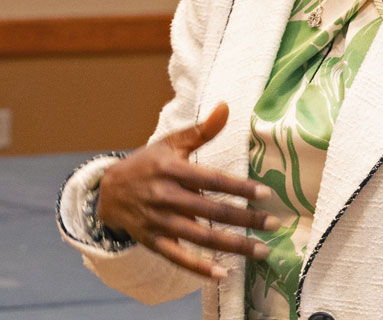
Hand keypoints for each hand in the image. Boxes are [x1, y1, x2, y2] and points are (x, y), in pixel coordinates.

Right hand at [96, 103, 276, 280]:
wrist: (108, 191)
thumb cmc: (146, 164)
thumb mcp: (170, 144)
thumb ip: (201, 131)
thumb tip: (226, 107)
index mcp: (170, 169)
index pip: (211, 179)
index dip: (239, 187)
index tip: (266, 194)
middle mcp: (164, 196)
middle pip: (210, 211)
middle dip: (245, 219)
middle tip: (273, 224)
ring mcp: (158, 221)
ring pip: (200, 237)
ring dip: (233, 245)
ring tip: (262, 251)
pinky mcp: (153, 241)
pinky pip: (178, 257)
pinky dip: (199, 268)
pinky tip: (223, 274)